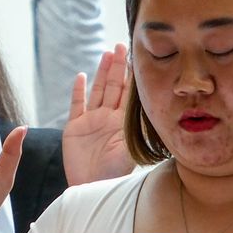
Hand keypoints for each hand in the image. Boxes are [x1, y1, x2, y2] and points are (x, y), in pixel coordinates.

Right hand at [61, 45, 135, 185]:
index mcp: (124, 122)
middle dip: (118, 66)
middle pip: (113, 86)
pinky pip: (77, 105)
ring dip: (101, 72)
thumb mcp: (131, 148)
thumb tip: (157, 111)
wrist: (91, 186)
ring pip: (97, 90)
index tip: (138, 57)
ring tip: (107, 54)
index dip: (132, 76)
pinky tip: (81, 76)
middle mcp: (108, 118)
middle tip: (122, 45)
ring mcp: (91, 121)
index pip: (129, 94)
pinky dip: (79, 91)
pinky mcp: (75, 127)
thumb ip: (139, 129)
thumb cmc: (114, 172)